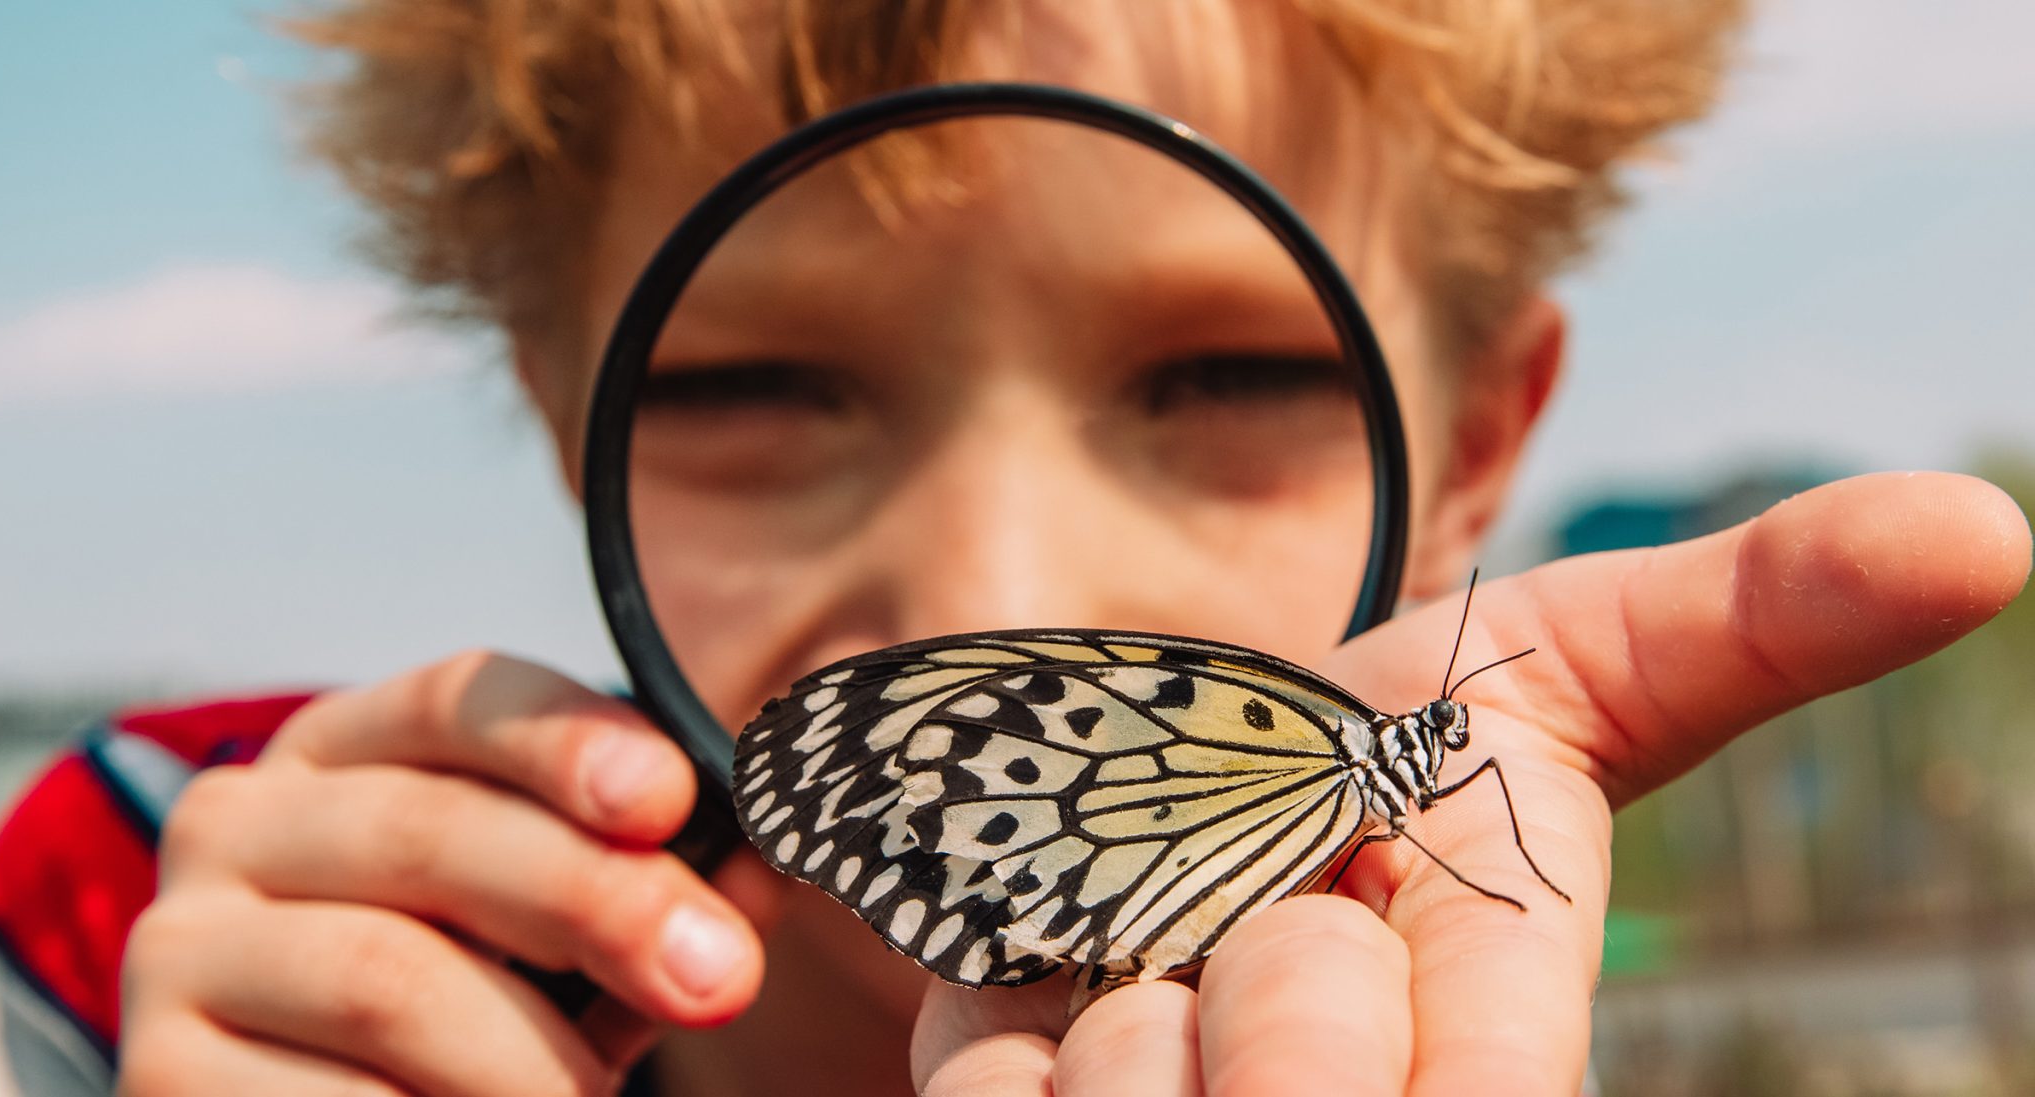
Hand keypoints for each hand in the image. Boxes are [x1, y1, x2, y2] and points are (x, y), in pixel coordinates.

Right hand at [119, 651, 778, 1095]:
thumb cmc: (469, 1037)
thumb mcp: (558, 949)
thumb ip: (645, 894)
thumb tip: (761, 876)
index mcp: (344, 753)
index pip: (459, 699)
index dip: (566, 740)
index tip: (668, 798)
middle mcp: (236, 822)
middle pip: (432, 833)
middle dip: (594, 903)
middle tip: (718, 980)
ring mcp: (178, 946)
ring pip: (385, 977)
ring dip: (528, 1060)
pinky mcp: (158, 1071)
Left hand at [912, 471, 2030, 1094]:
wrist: (1159, 788)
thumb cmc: (1389, 735)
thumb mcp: (1566, 658)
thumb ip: (1755, 615)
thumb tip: (1986, 533)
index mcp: (1498, 1012)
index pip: (1502, 1077)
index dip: (1454, 1051)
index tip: (1422, 985)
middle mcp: (1353, 1087)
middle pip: (1307, 1062)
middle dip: (1278, 968)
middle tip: (1280, 903)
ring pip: (1132, 1086)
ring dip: (1121, 995)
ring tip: (1155, 958)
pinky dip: (1000, 1039)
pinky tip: (1044, 1000)